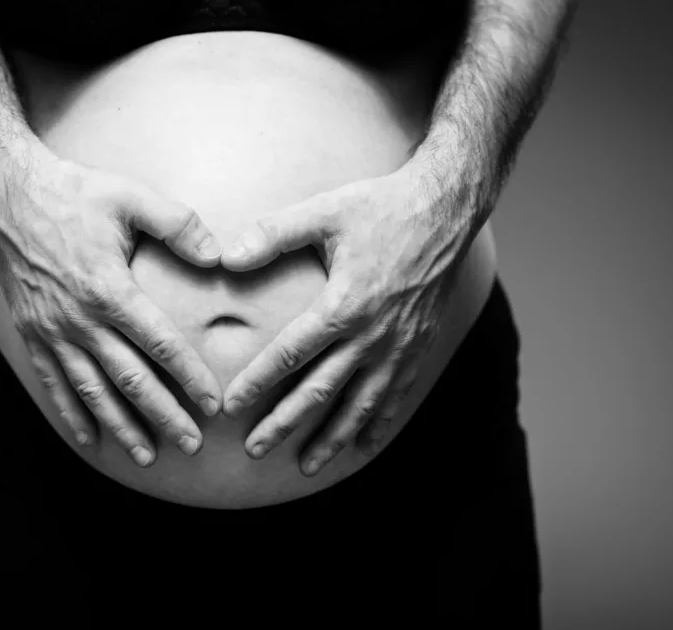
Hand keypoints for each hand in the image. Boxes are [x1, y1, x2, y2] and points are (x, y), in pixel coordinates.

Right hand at [0, 141, 224, 466]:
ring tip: (147, 456)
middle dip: (163, 415)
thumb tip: (219, 255)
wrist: (9, 195)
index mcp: (109, 288)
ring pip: (92, 391)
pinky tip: (89, 439)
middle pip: (129, 379)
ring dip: (121, 427)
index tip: (214, 404)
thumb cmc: (76, 193)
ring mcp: (52, 330)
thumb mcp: (132, 196)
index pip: (159, 344)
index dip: (189, 376)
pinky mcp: (31, 333)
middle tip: (193, 446)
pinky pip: (54, 383)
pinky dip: (72, 414)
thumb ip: (179, 224)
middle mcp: (79, 319)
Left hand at [220, 156, 472, 475]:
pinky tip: (362, 448)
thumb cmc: (381, 207)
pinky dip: (377, 425)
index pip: (291, 353)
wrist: (446, 210)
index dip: (259, 381)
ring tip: (305, 467)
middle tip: (255, 451)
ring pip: (360, 405)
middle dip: (286, 423)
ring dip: (332, 438)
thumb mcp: (324, 211)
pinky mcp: (418, 347)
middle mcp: (372, 334)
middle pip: (321, 390)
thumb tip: (226, 256)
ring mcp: (399, 346)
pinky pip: (395, 396)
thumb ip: (273, 234)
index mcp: (344, 303)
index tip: (232, 406)